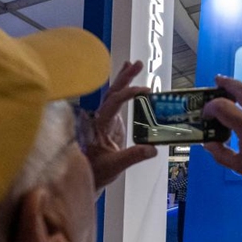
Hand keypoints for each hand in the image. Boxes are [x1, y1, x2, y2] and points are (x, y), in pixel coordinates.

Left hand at [86, 61, 157, 189]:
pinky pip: (117, 102)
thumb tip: (153, 149)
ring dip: (124, 79)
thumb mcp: (115, 166)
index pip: (113, 103)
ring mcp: (105, 119)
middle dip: (125, 77)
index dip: (128, 94)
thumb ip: (133, 156)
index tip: (144, 92)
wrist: (89, 177)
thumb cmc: (97, 172)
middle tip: (137, 64)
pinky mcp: (111, 123)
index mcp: (99, 125)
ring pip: (113, 94)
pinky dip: (124, 89)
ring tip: (134, 64)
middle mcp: (100, 118)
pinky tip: (129, 80)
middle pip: (112, 92)